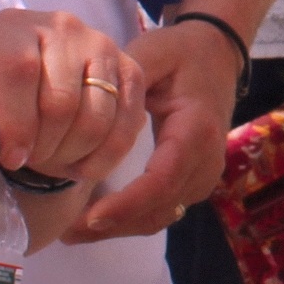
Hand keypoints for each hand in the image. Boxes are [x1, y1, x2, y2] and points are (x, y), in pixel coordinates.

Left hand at [0, 9, 147, 183]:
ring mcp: (101, 44)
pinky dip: (105, 155)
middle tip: (31, 160)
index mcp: (11, 28)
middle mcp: (61, 26)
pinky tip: (82, 163)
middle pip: (60, 101)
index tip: (10, 157)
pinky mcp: (130, 67)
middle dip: (43, 146)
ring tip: (53, 159)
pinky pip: (128, 122)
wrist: (35, 67)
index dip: (14, 125)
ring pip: (97, 114)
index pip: (19, 73)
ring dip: (74, 153)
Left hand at [66, 19, 244, 240]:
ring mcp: (203, 177)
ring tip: (73, 231)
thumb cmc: (182, 52)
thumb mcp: (153, 51)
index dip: (127, 203)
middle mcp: (206, 161)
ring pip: (160, 217)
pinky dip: (130, 220)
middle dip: (113, 225)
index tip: (91, 215)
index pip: (162, 179)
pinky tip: (96, 219)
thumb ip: (125, 76)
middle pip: (159, 208)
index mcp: (196, 130)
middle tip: (66, 231)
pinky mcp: (193, 183)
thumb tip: (91, 104)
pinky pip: (162, 210)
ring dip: (119, 228)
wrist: (216, 55)